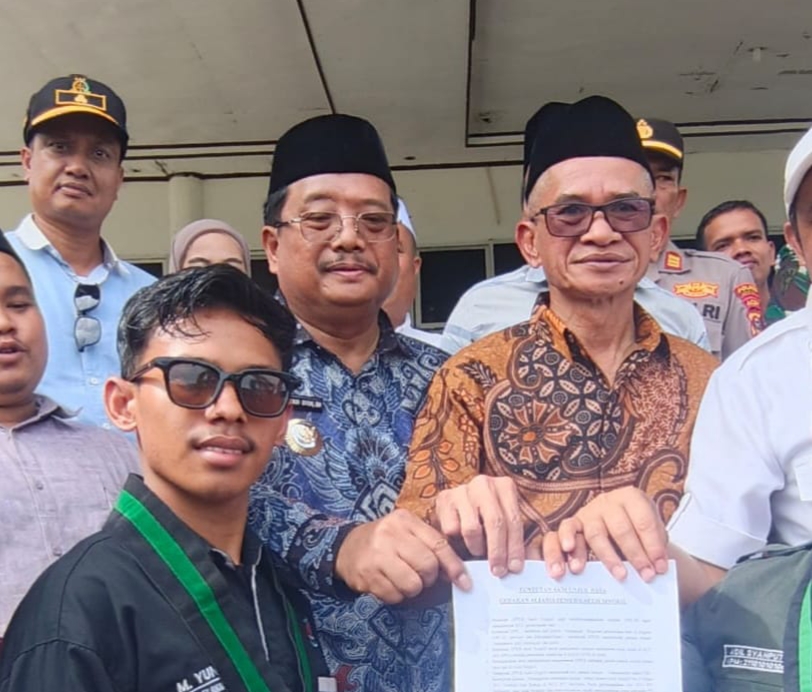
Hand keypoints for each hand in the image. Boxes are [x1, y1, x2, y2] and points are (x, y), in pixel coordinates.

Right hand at [335, 509, 470, 603]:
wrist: (346, 547)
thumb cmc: (386, 540)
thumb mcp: (407, 533)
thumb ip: (431, 546)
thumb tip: (457, 574)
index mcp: (405, 521)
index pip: (438, 544)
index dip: (454, 566)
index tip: (465, 583)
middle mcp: (390, 534)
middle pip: (428, 566)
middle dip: (429, 578)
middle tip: (421, 576)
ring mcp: (377, 555)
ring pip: (413, 584)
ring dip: (413, 589)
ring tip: (403, 579)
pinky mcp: (367, 575)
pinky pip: (395, 595)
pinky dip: (396, 595)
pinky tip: (388, 583)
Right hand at [433, 475, 524, 577]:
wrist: (455, 504)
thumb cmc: (484, 517)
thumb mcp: (502, 520)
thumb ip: (511, 536)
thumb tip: (516, 566)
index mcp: (505, 486)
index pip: (513, 520)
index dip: (515, 546)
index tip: (515, 568)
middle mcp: (484, 483)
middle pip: (495, 522)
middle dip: (498, 551)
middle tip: (497, 571)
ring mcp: (463, 489)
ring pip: (472, 528)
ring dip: (476, 547)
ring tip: (478, 552)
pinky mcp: (444, 499)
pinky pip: (452, 529)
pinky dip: (456, 541)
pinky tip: (460, 542)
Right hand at [542, 487, 668, 581]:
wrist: (617, 518)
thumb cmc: (635, 526)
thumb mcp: (651, 529)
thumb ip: (654, 546)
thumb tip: (657, 568)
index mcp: (631, 497)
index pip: (644, 521)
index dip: (653, 545)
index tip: (660, 567)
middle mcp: (608, 501)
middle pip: (621, 528)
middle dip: (635, 555)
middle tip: (645, 576)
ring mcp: (589, 511)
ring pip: (596, 533)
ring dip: (608, 557)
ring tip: (620, 575)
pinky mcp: (573, 522)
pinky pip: (567, 529)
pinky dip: (568, 540)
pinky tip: (572, 557)